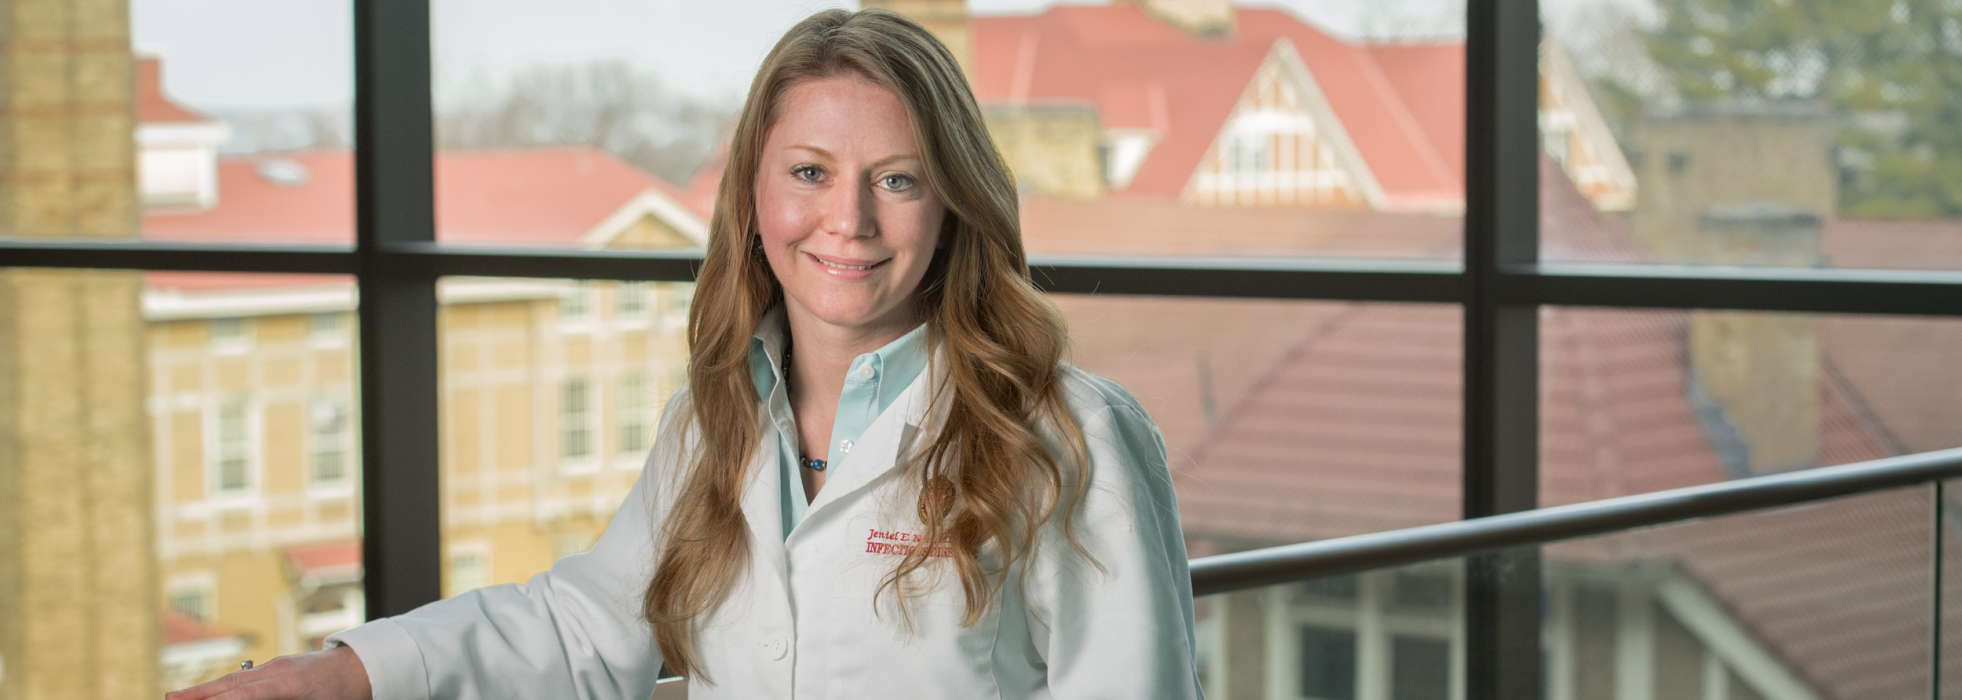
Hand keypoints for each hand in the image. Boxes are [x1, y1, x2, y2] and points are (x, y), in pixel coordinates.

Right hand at [166, 646, 372, 699]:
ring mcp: (277, 666)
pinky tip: (206, 693)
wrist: (364, 667)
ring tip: (175, 698)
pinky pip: (244, 678)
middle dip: (198, 694)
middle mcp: (278, 670)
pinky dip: (223, 686)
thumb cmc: (346, 693)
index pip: (245, 694)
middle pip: (231, 684)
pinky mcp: (278, 668)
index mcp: (289, 682)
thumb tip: (243, 696)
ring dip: (204, 690)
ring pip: (234, 679)